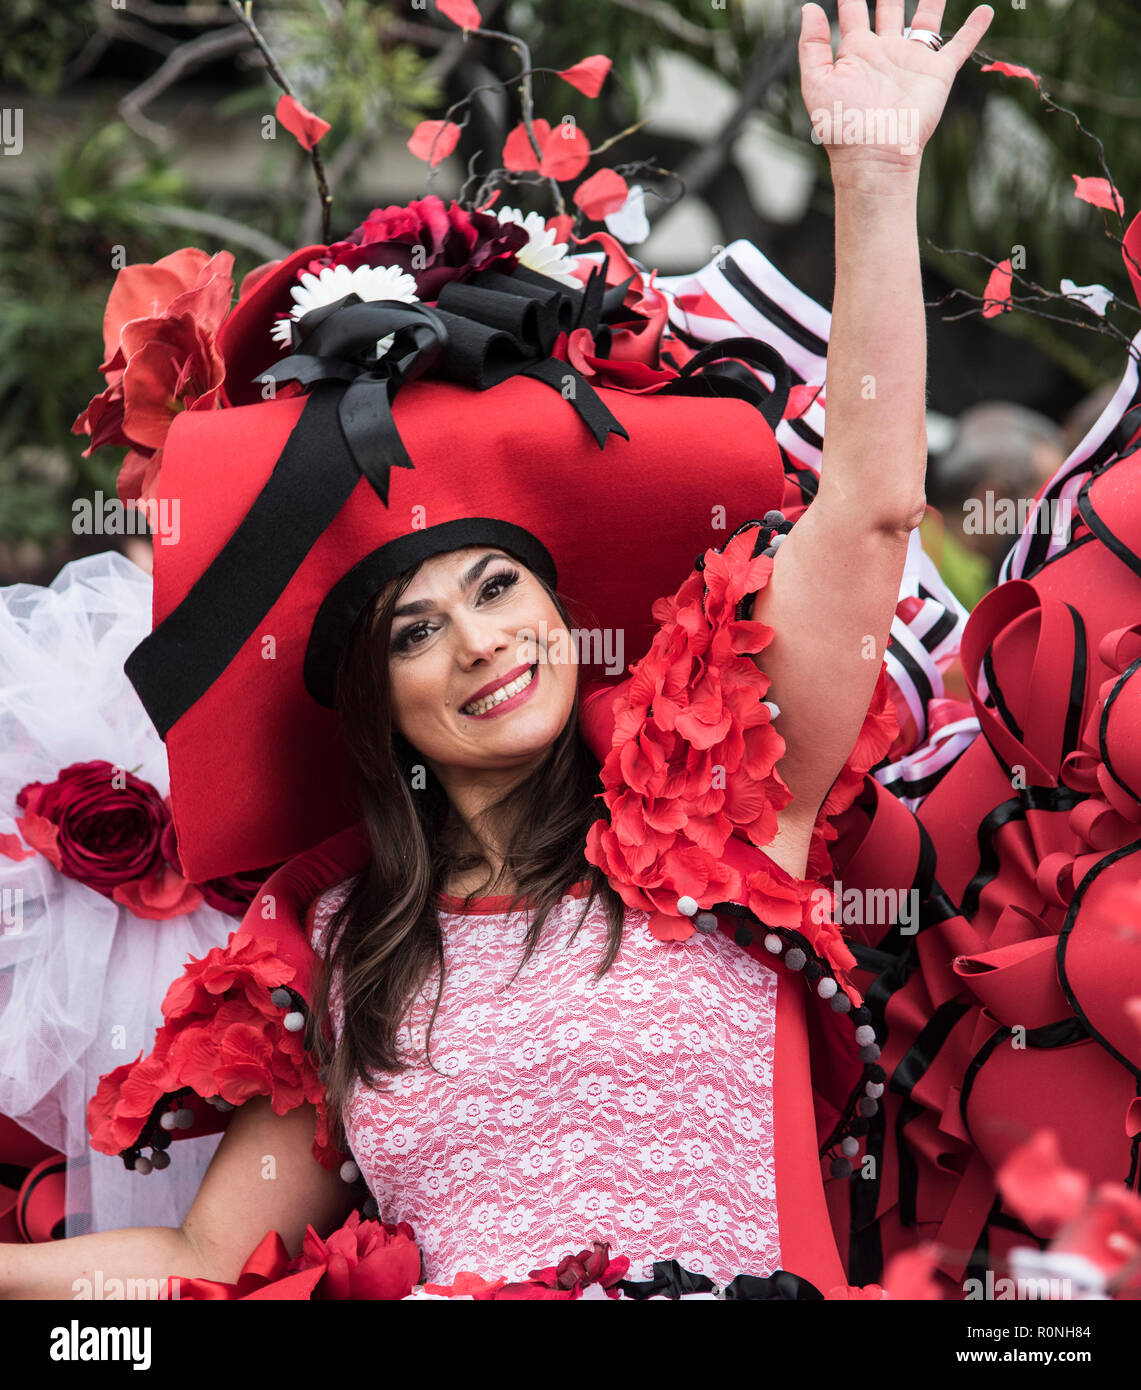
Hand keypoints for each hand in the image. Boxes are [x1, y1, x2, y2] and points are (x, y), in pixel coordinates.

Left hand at [799, 0, 993, 176]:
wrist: (873, 154)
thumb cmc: (841, 125)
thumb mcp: (816, 82)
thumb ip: (812, 45)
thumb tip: (809, 7)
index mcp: (856, 52)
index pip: (853, 10)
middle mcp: (885, 51)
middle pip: (890, 7)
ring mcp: (912, 60)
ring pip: (925, 18)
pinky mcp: (937, 73)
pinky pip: (960, 46)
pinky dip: (974, 29)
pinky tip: (985, 11)